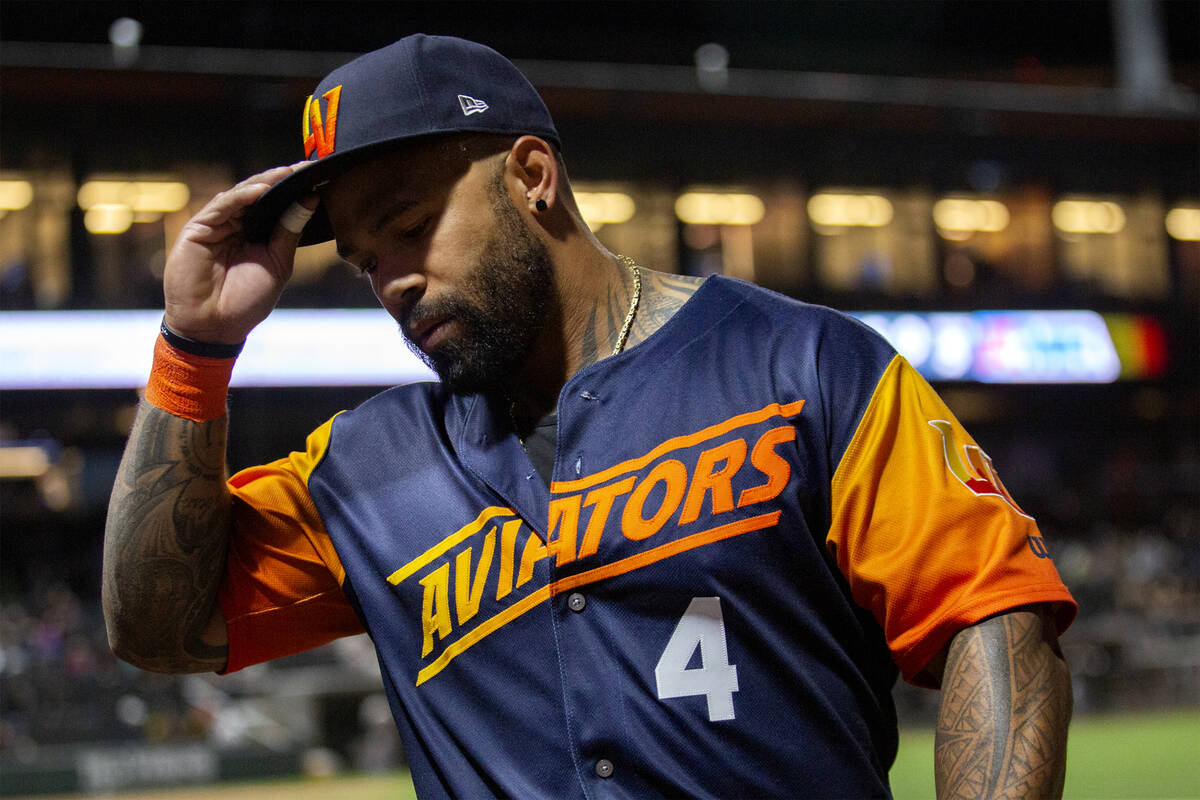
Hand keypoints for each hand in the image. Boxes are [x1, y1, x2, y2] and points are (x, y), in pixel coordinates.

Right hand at [162, 164, 314, 343]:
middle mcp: (236, 226)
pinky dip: (242, 196)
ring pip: (241, 195)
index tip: (318, 177)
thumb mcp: (278, 264)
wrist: (214, 327)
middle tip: (305, 167)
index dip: (293, 191)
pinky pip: (222, 206)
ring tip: (288, 173)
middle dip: (281, 181)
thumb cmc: (245, 302)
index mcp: (256, 235)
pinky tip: (262, 190)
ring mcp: (217, 225)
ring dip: (264, 183)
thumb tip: (310, 199)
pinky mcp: (199, 228)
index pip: (276, 206)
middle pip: (259, 195)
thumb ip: (289, 232)